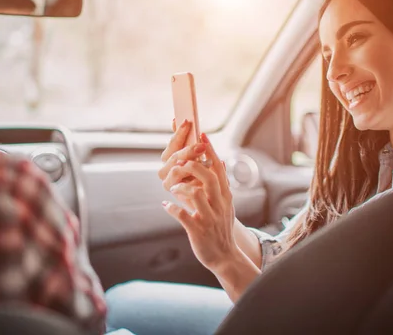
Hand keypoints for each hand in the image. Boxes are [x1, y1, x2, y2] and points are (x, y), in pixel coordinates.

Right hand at [159, 119, 211, 208]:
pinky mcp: (173, 192)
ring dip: (190, 164)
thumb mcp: (196, 155)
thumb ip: (185, 138)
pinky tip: (203, 176)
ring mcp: (168, 181)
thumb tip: (176, 119)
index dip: (179, 132)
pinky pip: (182, 183)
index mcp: (169, 157)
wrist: (206, 202)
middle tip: (201, 146)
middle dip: (188, 149)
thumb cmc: (200, 175)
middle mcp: (165, 169)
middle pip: (174, 156)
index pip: (173, 143)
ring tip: (206, 163)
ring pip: (175, 169)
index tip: (188, 121)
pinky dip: (193, 179)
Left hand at [162, 133, 235, 273]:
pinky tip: (166, 205)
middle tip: (182, 162)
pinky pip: (182, 215)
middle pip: (210, 178)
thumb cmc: (220, 228)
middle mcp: (219, 205)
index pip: (219, 169)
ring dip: (181, 187)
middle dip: (195, 166)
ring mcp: (209, 217)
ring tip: (173, 188)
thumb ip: (220, 185)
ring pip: (196, 194)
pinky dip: (172, 208)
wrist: (225, 257)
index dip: (211, 151)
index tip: (202, 136)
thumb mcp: (225, 205)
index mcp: (225, 196)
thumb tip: (218, 162)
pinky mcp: (197, 230)